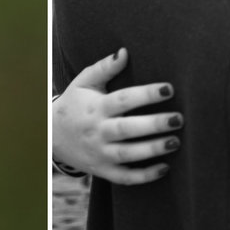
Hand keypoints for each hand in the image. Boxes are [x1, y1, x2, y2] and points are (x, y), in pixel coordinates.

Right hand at [51, 48, 181, 184]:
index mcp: (96, 107)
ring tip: (176, 141)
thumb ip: (104, 68)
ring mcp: (100, 153)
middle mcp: (98, 131)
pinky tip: (165, 167)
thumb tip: (124, 52)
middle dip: (154, 124)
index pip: (123, 100)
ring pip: (128, 154)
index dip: (146, 94)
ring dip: (153, 149)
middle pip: (127, 129)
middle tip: (178, 118)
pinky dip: (145, 176)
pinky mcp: (103, 170)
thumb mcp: (84, 83)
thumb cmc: (75, 104)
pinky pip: (125, 177)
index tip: (169, 89)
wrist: (51, 135)